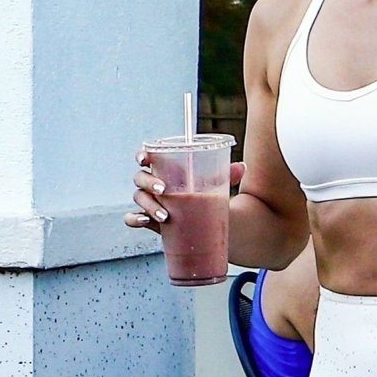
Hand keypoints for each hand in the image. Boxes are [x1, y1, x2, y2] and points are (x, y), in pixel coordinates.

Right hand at [124, 154, 245, 229]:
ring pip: (139, 198)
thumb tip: (242, 167)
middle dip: (149, 182)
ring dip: (149, 205)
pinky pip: (133, 219)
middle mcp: (154, 183)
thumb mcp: (217, 184)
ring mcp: (150, 201)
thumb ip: (227, 174)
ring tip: (166, 216)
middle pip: (140, 178)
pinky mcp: (149, 220)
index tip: (144, 159)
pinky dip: (134, 219)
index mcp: (166, 168)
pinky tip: (144, 222)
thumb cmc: (208, 194)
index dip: (142, 155)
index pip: (148, 157)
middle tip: (163, 189)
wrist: (208, 220)